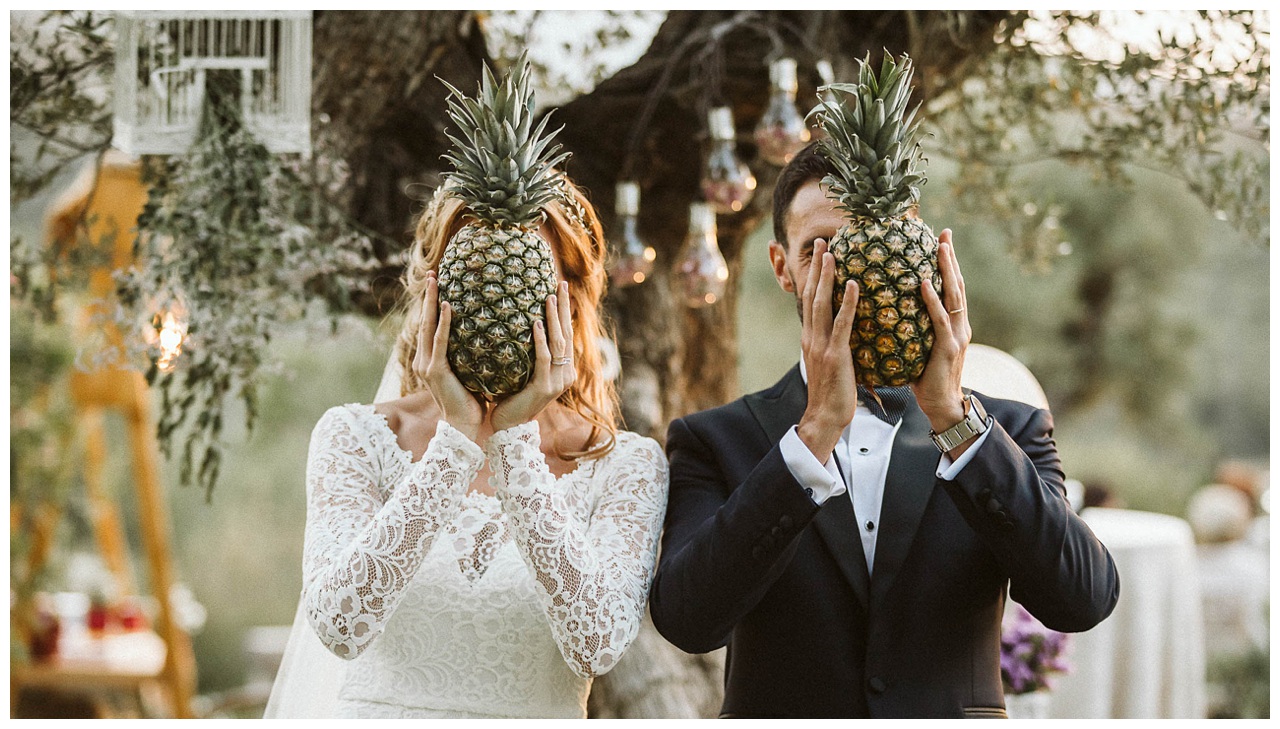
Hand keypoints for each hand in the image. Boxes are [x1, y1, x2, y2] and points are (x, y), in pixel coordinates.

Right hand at [415, 271, 483, 439]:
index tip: (439, 282)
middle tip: (434, 273)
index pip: (431, 326)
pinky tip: (450, 305)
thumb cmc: (471, 400)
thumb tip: (489, 335)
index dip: (433, 304)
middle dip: (429, 296)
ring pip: (429, 326)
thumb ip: (472, 354)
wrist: (464, 426)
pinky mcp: (436, 371)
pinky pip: (441, 342)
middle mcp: (424, 359)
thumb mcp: (470, 372)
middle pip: (426, 321)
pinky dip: (444, 323)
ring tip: (436, 281)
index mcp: (431, 360)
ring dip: (433, 302)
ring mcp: (428, 365)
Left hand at [491, 281, 577, 431]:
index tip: (560, 288)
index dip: (564, 311)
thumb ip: (527, 353)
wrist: (508, 427)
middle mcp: (565, 374)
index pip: (566, 335)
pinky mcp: (545, 388)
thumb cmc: (511, 397)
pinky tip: (537, 323)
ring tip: (549, 296)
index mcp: (562, 370)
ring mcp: (557, 382)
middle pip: (566, 334)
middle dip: (564, 307)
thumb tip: (520, 325)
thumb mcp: (523, 372)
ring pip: (558, 343)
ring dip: (554, 318)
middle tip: (561, 283)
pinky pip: (543, 358)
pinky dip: (541, 340)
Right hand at [796, 240, 859, 460]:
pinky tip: (853, 285)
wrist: (824, 417)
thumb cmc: (833, 394)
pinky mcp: (835, 354)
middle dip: (817, 267)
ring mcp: (821, 345)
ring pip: (822, 303)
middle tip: (823, 242)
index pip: (811, 300)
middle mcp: (811, 336)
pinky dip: (846, 302)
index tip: (822, 254)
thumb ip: (835, 345)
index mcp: (810, 338)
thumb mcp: (830, 364)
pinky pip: (841, 323)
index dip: (815, 276)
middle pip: (812, 295)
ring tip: (833, 253)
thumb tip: (848, 332)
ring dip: (827, 276)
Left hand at [913, 229, 972, 443]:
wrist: (940, 406)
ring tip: (940, 248)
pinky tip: (925, 283)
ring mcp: (956, 336)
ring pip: (953, 296)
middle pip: (956, 285)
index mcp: (953, 325)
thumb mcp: (918, 347)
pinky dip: (932, 300)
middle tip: (944, 234)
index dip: (947, 264)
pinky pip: (939, 320)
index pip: (951, 288)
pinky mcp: (947, 348)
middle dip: (951, 258)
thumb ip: (910, 328)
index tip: (941, 240)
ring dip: (947, 271)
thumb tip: (886, 311)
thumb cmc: (924, 377)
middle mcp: (960, 326)